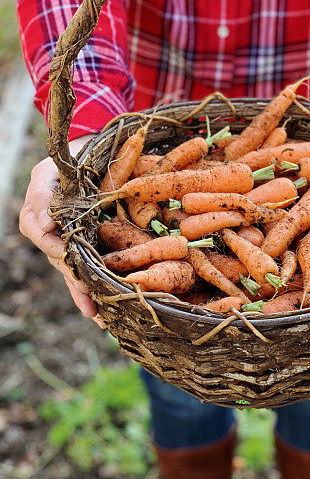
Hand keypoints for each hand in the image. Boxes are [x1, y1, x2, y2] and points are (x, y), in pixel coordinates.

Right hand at [19, 135, 106, 327]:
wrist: (84, 159)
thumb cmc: (61, 165)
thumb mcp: (47, 172)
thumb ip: (42, 196)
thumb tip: (46, 225)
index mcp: (35, 221)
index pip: (44, 240)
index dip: (57, 250)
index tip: (70, 260)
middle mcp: (51, 238)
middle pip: (63, 266)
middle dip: (77, 287)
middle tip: (91, 308)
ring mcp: (68, 247)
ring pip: (75, 275)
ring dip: (87, 297)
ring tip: (100, 319)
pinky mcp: (86, 249)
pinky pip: (89, 272)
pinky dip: (96, 291)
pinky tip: (104, 312)